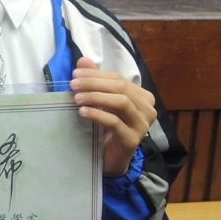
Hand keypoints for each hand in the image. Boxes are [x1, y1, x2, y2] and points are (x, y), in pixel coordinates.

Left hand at [70, 56, 156, 175]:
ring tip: (76, 98)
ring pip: (121, 102)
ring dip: (96, 97)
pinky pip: (115, 122)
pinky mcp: (133, 139)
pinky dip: (97, 114)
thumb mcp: (100, 102)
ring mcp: (143, 125)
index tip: (75, 73)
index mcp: (142, 97)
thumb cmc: (107, 129)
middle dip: (94, 83)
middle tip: (73, 84)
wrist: (110, 159)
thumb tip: (83, 60)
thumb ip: (95, 81)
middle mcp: (147, 109)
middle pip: (121, 88)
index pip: (119, 79)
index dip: (96, 74)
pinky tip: (82, 112)